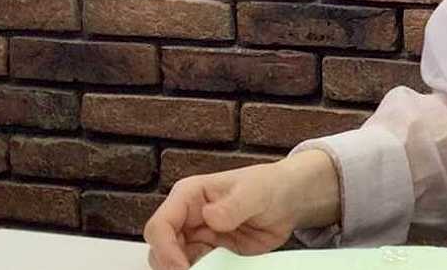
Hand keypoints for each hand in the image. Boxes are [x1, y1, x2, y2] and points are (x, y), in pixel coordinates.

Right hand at [144, 150, 340, 269]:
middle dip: (171, 266)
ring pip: (173, 262)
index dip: (165, 250)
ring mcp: (196, 236)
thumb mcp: (254, 192)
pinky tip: (218, 269)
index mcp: (189, 195)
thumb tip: (209, 216)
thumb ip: (233, 205)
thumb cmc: (268, 186)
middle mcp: (186, 217)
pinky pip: (195, 268)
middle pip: (160, 249)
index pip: (160, 226)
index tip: (182, 269)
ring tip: (211, 268)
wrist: (287, 201)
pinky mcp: (209, 252)